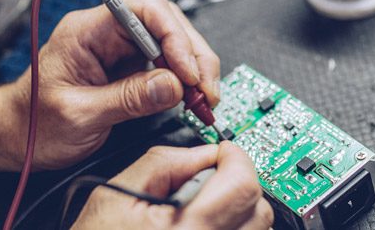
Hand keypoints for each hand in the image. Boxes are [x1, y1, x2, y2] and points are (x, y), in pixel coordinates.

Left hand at [0, 0, 220, 170]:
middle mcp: (105, 35)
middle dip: (193, 55)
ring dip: (194, 70)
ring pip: (172, 44)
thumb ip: (127, 99)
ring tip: (204, 99)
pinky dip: (184, 83)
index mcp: (87, 31)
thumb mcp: (80, 115)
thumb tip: (172, 86)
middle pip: (166, 24)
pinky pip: (165, 66)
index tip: (188, 72)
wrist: (14, 137)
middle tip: (205, 90)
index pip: (144, 11)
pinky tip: (191, 99)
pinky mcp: (128, 70)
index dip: (174, 37)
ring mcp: (119, 51)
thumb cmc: (32, 123)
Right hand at [72, 142, 273, 228]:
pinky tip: (204, 227)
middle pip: (259, 211)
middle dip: (241, 184)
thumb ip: (165, 163)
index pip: (243, 185)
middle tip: (212, 179)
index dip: (236, 158)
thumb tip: (205, 152)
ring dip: (239, 212)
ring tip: (203, 209)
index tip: (223, 152)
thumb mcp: (116, 194)